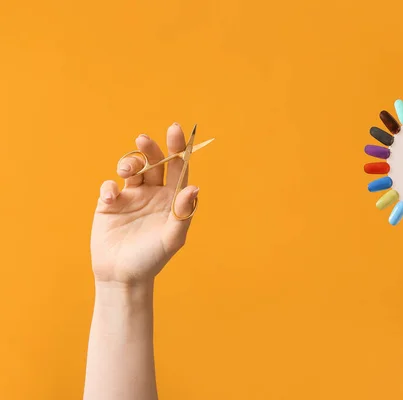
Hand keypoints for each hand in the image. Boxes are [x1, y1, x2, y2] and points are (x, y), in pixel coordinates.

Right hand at [91, 123, 198, 284]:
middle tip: (143, 139)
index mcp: (172, 198)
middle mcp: (154, 193)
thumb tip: (194, 188)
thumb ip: (183, 214)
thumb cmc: (152, 259)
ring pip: (132, 168)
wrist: (122, 276)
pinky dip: (109, 186)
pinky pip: (109, 185)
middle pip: (154, 162)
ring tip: (127, 171)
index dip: (178, 149)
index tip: (175, 130)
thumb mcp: (171, 239)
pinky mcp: (110, 203)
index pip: (178, 169)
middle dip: (151, 149)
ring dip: (130, 163)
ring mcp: (132, 196)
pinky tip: (111, 197)